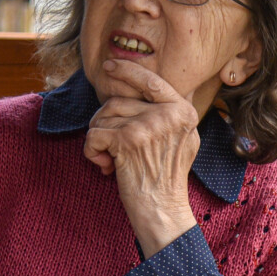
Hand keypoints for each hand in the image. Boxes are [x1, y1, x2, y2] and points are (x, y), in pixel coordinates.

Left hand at [84, 59, 199, 257]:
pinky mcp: (128, 140)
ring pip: (103, 116)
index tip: (109, 66)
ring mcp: (149, 125)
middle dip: (105, 122)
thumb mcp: (185, 140)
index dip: (127, 71)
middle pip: (118, 101)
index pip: (152, 81)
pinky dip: (91, 152)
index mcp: (183, 111)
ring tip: (110, 159)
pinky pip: (94, 134)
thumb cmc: (167, 178)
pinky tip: (104, 167)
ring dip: (98, 138)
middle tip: (109, 145)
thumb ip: (172, 114)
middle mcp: (169, 114)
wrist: (162, 209)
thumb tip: (154, 87)